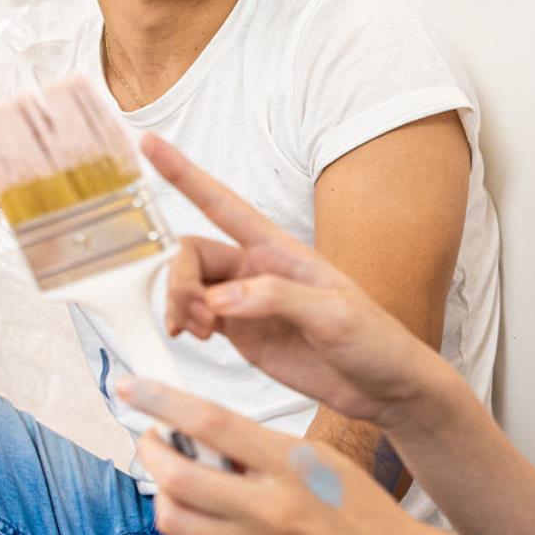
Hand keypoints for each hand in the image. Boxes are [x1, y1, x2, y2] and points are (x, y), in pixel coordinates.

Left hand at [125, 376, 447, 534]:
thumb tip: (206, 435)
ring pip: (174, 517)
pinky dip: (185, 527)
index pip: (210, 422)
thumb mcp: (321, 461)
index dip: (161, 401)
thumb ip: (263, 449)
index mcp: (289, 464)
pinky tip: (204, 516)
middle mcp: (266, 506)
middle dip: (151, 451)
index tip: (129, 386)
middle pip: (175, 475)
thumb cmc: (363, 511)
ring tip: (181, 480)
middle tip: (152, 439)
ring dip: (165, 493)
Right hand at [144, 133, 461, 429]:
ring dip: (179, 303)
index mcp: (281, 250)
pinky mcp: (241, 332)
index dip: (184, 174)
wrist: (385, 388)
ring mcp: (246, 301)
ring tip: (197, 331)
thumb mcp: (336, 315)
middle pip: (192, 252)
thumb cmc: (375, 341)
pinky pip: (196, 315)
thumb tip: (222, 297)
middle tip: (193, 315)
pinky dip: (182, 321)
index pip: (222, 204)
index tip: (149, 145)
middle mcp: (257, 268)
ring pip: (189, 285)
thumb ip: (278, 299)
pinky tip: (191, 335)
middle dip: (178, 278)